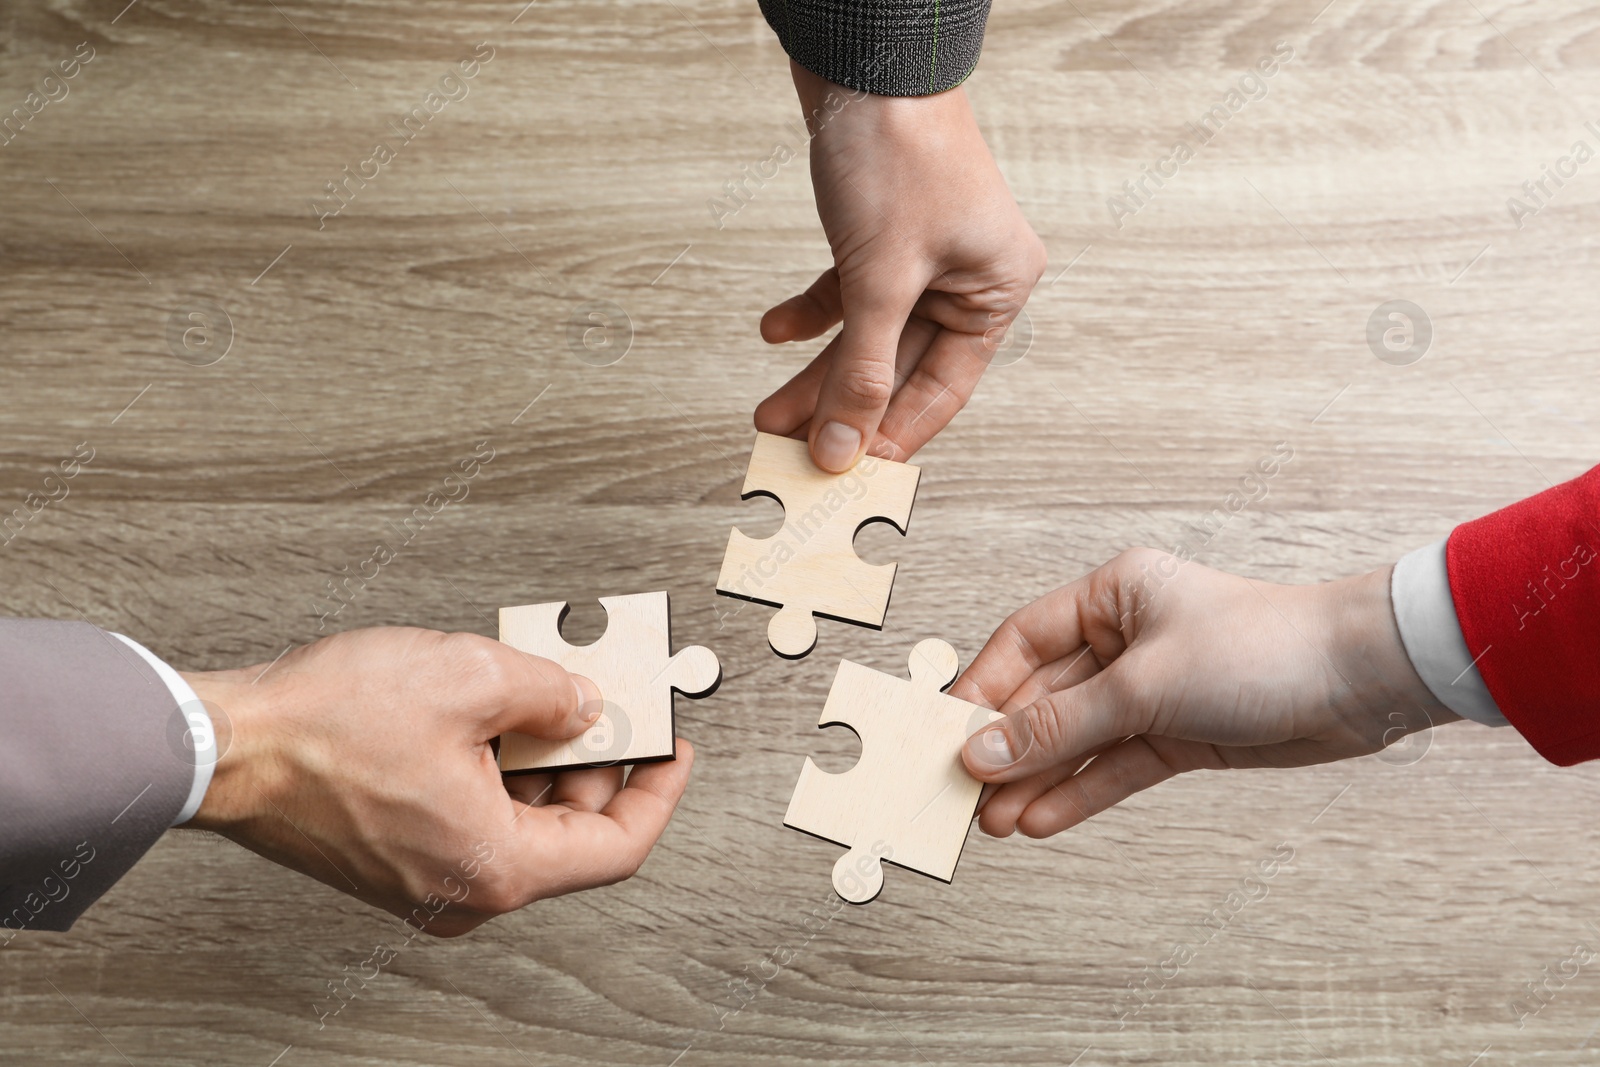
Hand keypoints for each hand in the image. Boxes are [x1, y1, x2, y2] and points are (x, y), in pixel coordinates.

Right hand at [181, 627, 692, 935]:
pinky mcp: (396, 859)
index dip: (659, 789)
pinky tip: (489, 715)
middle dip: (596, 760)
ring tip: (542, 693)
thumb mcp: (470, 677)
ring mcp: (427, 881)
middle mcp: (464, 892)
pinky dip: (496, 769)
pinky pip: (475, 817)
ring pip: (521, 821)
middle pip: (570, 831)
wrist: (225, 746)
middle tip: (608, 700)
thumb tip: (584, 706)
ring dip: (542, 759)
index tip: (675, 747)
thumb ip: (552, 694)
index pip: (619, 845)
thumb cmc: (323, 725)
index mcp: (497, 867)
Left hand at [756, 62, 1047, 471]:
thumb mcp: (880, 281)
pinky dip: (811, 314)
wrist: (866, 61)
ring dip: (817, 372)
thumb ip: (860, 372)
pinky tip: (774, 331)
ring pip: (867, 336)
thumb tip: (843, 447)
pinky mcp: (881, 235)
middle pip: (898, 366)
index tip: (847, 475)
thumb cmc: (899, 153)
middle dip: (841, 406)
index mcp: (996, 291)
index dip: (891, 435)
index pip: (941, 389)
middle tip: (791, 447)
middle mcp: (967, 277)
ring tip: (770, 409)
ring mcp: (924, 257)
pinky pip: (847, 295)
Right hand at [950, 550, 1455, 838]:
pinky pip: (1113, 766)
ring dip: (1035, 780)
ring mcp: (1150, 690)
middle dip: (1006, 748)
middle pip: (1044, 697)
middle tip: (959, 791)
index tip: (944, 734)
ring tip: (991, 821)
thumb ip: (1060, 725)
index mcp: (1112, 595)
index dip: (981, 689)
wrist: (1361, 682)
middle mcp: (1125, 639)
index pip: (1023, 642)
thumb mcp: (1145, 687)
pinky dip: (1079, 793)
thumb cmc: (1262, 648)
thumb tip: (985, 751)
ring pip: (1076, 739)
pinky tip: (1039, 820)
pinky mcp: (1177, 734)